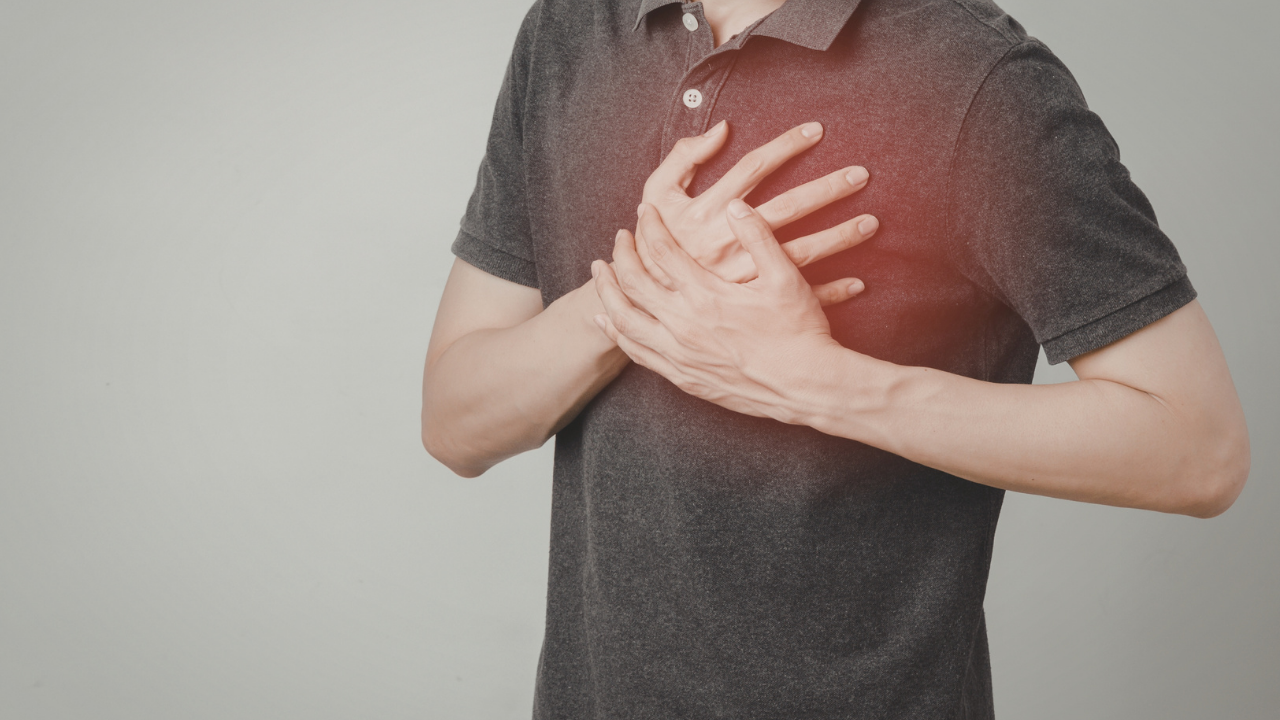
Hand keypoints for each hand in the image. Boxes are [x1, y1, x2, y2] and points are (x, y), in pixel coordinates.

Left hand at [591, 199, 853, 421]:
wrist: (806, 386)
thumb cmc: (799, 331)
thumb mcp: (785, 277)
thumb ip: (757, 237)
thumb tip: (735, 205)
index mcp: (706, 295)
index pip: (662, 251)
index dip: (650, 226)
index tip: (644, 212)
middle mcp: (684, 325)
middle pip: (634, 283)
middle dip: (621, 255)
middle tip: (619, 238)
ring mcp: (680, 355)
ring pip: (625, 320)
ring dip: (608, 293)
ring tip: (600, 274)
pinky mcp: (683, 378)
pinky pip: (637, 354)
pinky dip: (617, 334)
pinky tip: (609, 321)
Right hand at [640, 120, 877, 286]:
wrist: (645, 305)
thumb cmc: (654, 244)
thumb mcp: (656, 196)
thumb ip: (682, 159)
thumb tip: (721, 130)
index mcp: (709, 211)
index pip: (755, 167)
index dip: (786, 145)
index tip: (817, 131)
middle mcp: (731, 241)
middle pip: (789, 207)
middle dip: (827, 188)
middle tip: (861, 174)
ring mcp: (745, 275)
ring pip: (802, 253)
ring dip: (839, 238)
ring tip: (871, 222)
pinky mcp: (753, 305)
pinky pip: (797, 297)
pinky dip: (830, 292)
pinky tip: (858, 283)